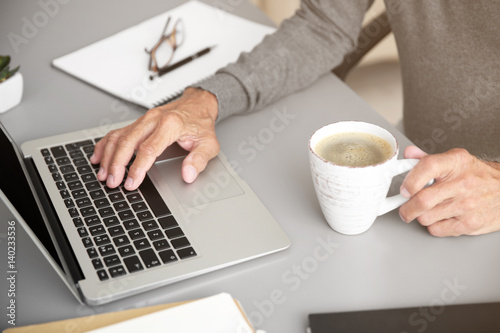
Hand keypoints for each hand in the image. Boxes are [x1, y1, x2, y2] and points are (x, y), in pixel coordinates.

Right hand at [91, 87, 219, 189]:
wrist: (198, 104)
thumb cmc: (201, 124)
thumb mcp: (209, 144)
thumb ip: (199, 160)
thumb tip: (188, 174)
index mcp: (170, 125)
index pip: (149, 149)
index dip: (138, 168)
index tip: (131, 183)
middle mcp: (153, 119)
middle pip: (128, 142)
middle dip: (117, 164)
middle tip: (112, 182)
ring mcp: (144, 120)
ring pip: (118, 136)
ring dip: (108, 156)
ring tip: (103, 174)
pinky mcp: (138, 122)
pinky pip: (117, 132)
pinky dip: (105, 144)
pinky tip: (98, 157)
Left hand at [399, 146, 499, 236]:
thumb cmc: (477, 177)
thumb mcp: (455, 161)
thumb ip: (428, 159)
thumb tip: (409, 154)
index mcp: (455, 162)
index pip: (427, 167)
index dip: (410, 180)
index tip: (404, 190)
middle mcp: (462, 183)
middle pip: (422, 200)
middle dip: (406, 208)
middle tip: (404, 208)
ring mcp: (467, 205)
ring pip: (426, 217)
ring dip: (420, 216)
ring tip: (428, 210)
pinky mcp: (470, 223)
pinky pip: (437, 230)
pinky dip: (433, 226)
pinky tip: (440, 218)